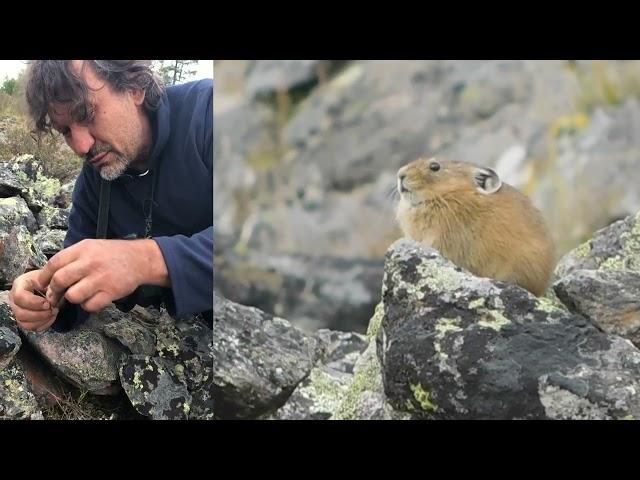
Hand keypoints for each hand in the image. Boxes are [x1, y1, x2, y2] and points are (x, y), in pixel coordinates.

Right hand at [8, 269, 58, 331]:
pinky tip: (51, 317)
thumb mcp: (50, 277)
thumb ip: (50, 285)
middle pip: (21, 314)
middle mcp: (15, 299)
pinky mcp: (24, 319)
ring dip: (42, 320)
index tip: (48, 303)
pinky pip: (30, 327)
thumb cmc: (49, 280)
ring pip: (24, 323)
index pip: (19, 297)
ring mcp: (18, 310)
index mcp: (19, 285)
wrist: (49, 284)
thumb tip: (50, 298)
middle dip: (40, 314)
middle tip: (53, 309)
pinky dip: (43, 325)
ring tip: (53, 312)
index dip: (34, 303)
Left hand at [38, 238, 168, 312]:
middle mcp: (90, 263)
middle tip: (56, 295)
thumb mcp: (91, 246)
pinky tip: (93, 299)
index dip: (44, 276)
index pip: (54, 263)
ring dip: (73, 298)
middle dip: (54, 291)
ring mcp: (101, 278)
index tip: (42, 284)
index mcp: (83, 249)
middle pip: (59, 281)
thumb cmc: (112, 254)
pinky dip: (88, 305)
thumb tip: (50, 276)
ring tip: (80, 295)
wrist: (140, 259)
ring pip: (73, 296)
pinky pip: (90, 305)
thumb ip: (72, 258)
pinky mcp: (111, 292)